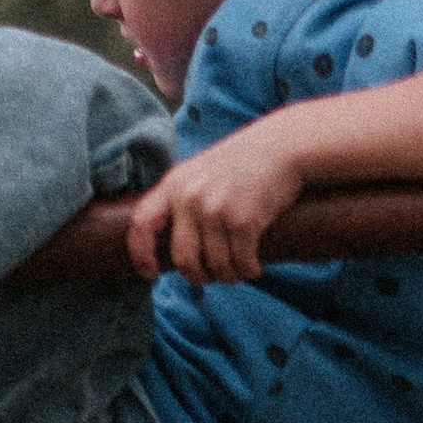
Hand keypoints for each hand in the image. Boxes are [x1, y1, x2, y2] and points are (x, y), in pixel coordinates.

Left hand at [123, 126, 308, 285]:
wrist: (282, 146)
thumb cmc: (244, 162)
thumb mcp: (201, 172)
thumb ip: (184, 199)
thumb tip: (175, 243)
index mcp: (174, 184)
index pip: (141, 224)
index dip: (140, 254)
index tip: (150, 273)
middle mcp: (190, 197)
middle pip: (183, 258)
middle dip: (198, 276)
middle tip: (212, 276)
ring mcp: (216, 209)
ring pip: (216, 266)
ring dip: (230, 275)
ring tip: (238, 269)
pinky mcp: (243, 221)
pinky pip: (241, 263)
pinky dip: (249, 270)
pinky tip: (254, 266)